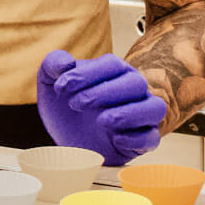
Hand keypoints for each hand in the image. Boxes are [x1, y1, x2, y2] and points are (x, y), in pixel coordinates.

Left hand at [37, 51, 166, 165]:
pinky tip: (113, 138)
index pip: (112, 64)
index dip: (86, 74)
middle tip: (76, 104)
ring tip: (101, 120)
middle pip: (136, 82)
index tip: (61, 88)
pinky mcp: (143, 141)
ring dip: (128, 113)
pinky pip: (152, 138)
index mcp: (114, 71)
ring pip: (155, 107)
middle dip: (104, 92)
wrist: (68, 139)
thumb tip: (66, 63)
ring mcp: (141, 116)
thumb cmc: (64, 106)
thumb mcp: (50, 82)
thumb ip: (54, 63)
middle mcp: (133, 90)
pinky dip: (135, 139)